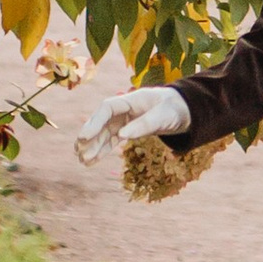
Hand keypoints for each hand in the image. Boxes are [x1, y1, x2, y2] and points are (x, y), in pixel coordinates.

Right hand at [75, 85, 189, 164]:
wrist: (184, 110)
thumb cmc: (174, 109)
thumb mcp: (163, 117)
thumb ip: (144, 125)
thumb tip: (122, 135)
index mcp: (131, 100)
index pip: (106, 108)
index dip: (94, 122)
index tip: (83, 137)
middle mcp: (124, 108)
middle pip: (102, 121)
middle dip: (90, 136)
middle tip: (78, 151)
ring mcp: (125, 119)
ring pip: (104, 132)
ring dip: (93, 146)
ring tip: (82, 160)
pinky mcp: (128, 129)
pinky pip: (112, 140)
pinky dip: (102, 150)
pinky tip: (91, 161)